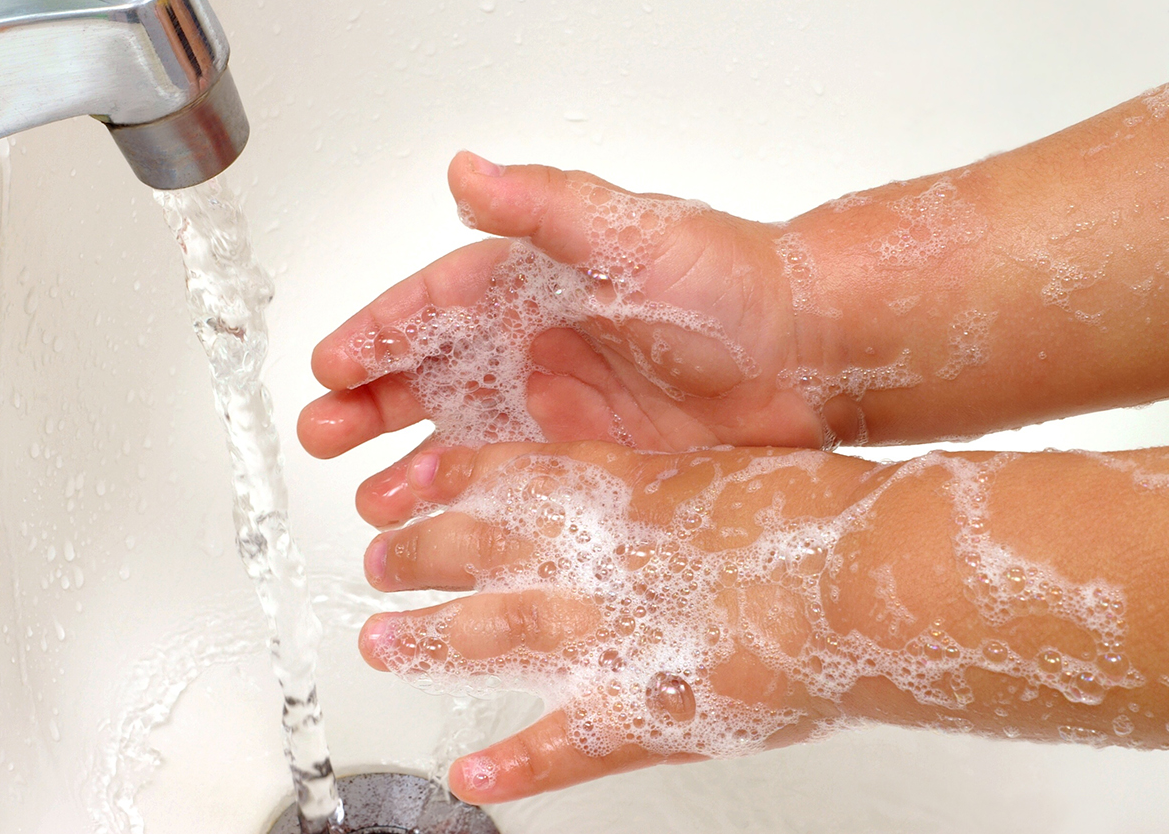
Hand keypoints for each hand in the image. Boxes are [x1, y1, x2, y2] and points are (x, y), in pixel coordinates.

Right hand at [299, 153, 864, 520]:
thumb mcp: (629, 234)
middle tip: (321, 436)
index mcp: (529, 283)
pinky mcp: (589, 461)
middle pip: (427, 375)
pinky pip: (513, 484)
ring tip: (371, 504)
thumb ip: (542, 208)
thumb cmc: (728, 281)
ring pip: (461, 439)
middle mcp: (531, 345)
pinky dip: (471, 504)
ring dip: (410, 466)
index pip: (431, 306)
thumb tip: (460, 169)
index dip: (378, 334)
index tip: (332, 366)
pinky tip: (440, 527)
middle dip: (369, 406)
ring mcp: (557, 408)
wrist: (812, 354)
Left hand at [355, 441, 878, 801]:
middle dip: (418, 556)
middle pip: (477, 551)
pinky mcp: (646, 715)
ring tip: (380, 644)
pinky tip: (469, 774)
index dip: (449, 480)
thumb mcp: (730, 468)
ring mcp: (611, 637)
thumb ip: (671, 477)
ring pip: (492, 636)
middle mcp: (596, 559)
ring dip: (429, 641)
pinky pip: (563, 747)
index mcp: (621, 493)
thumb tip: (647, 479)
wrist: (865, 577)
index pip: (508, 475)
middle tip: (376, 561)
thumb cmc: (818, 518)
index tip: (408, 482)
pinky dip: (513, 765)